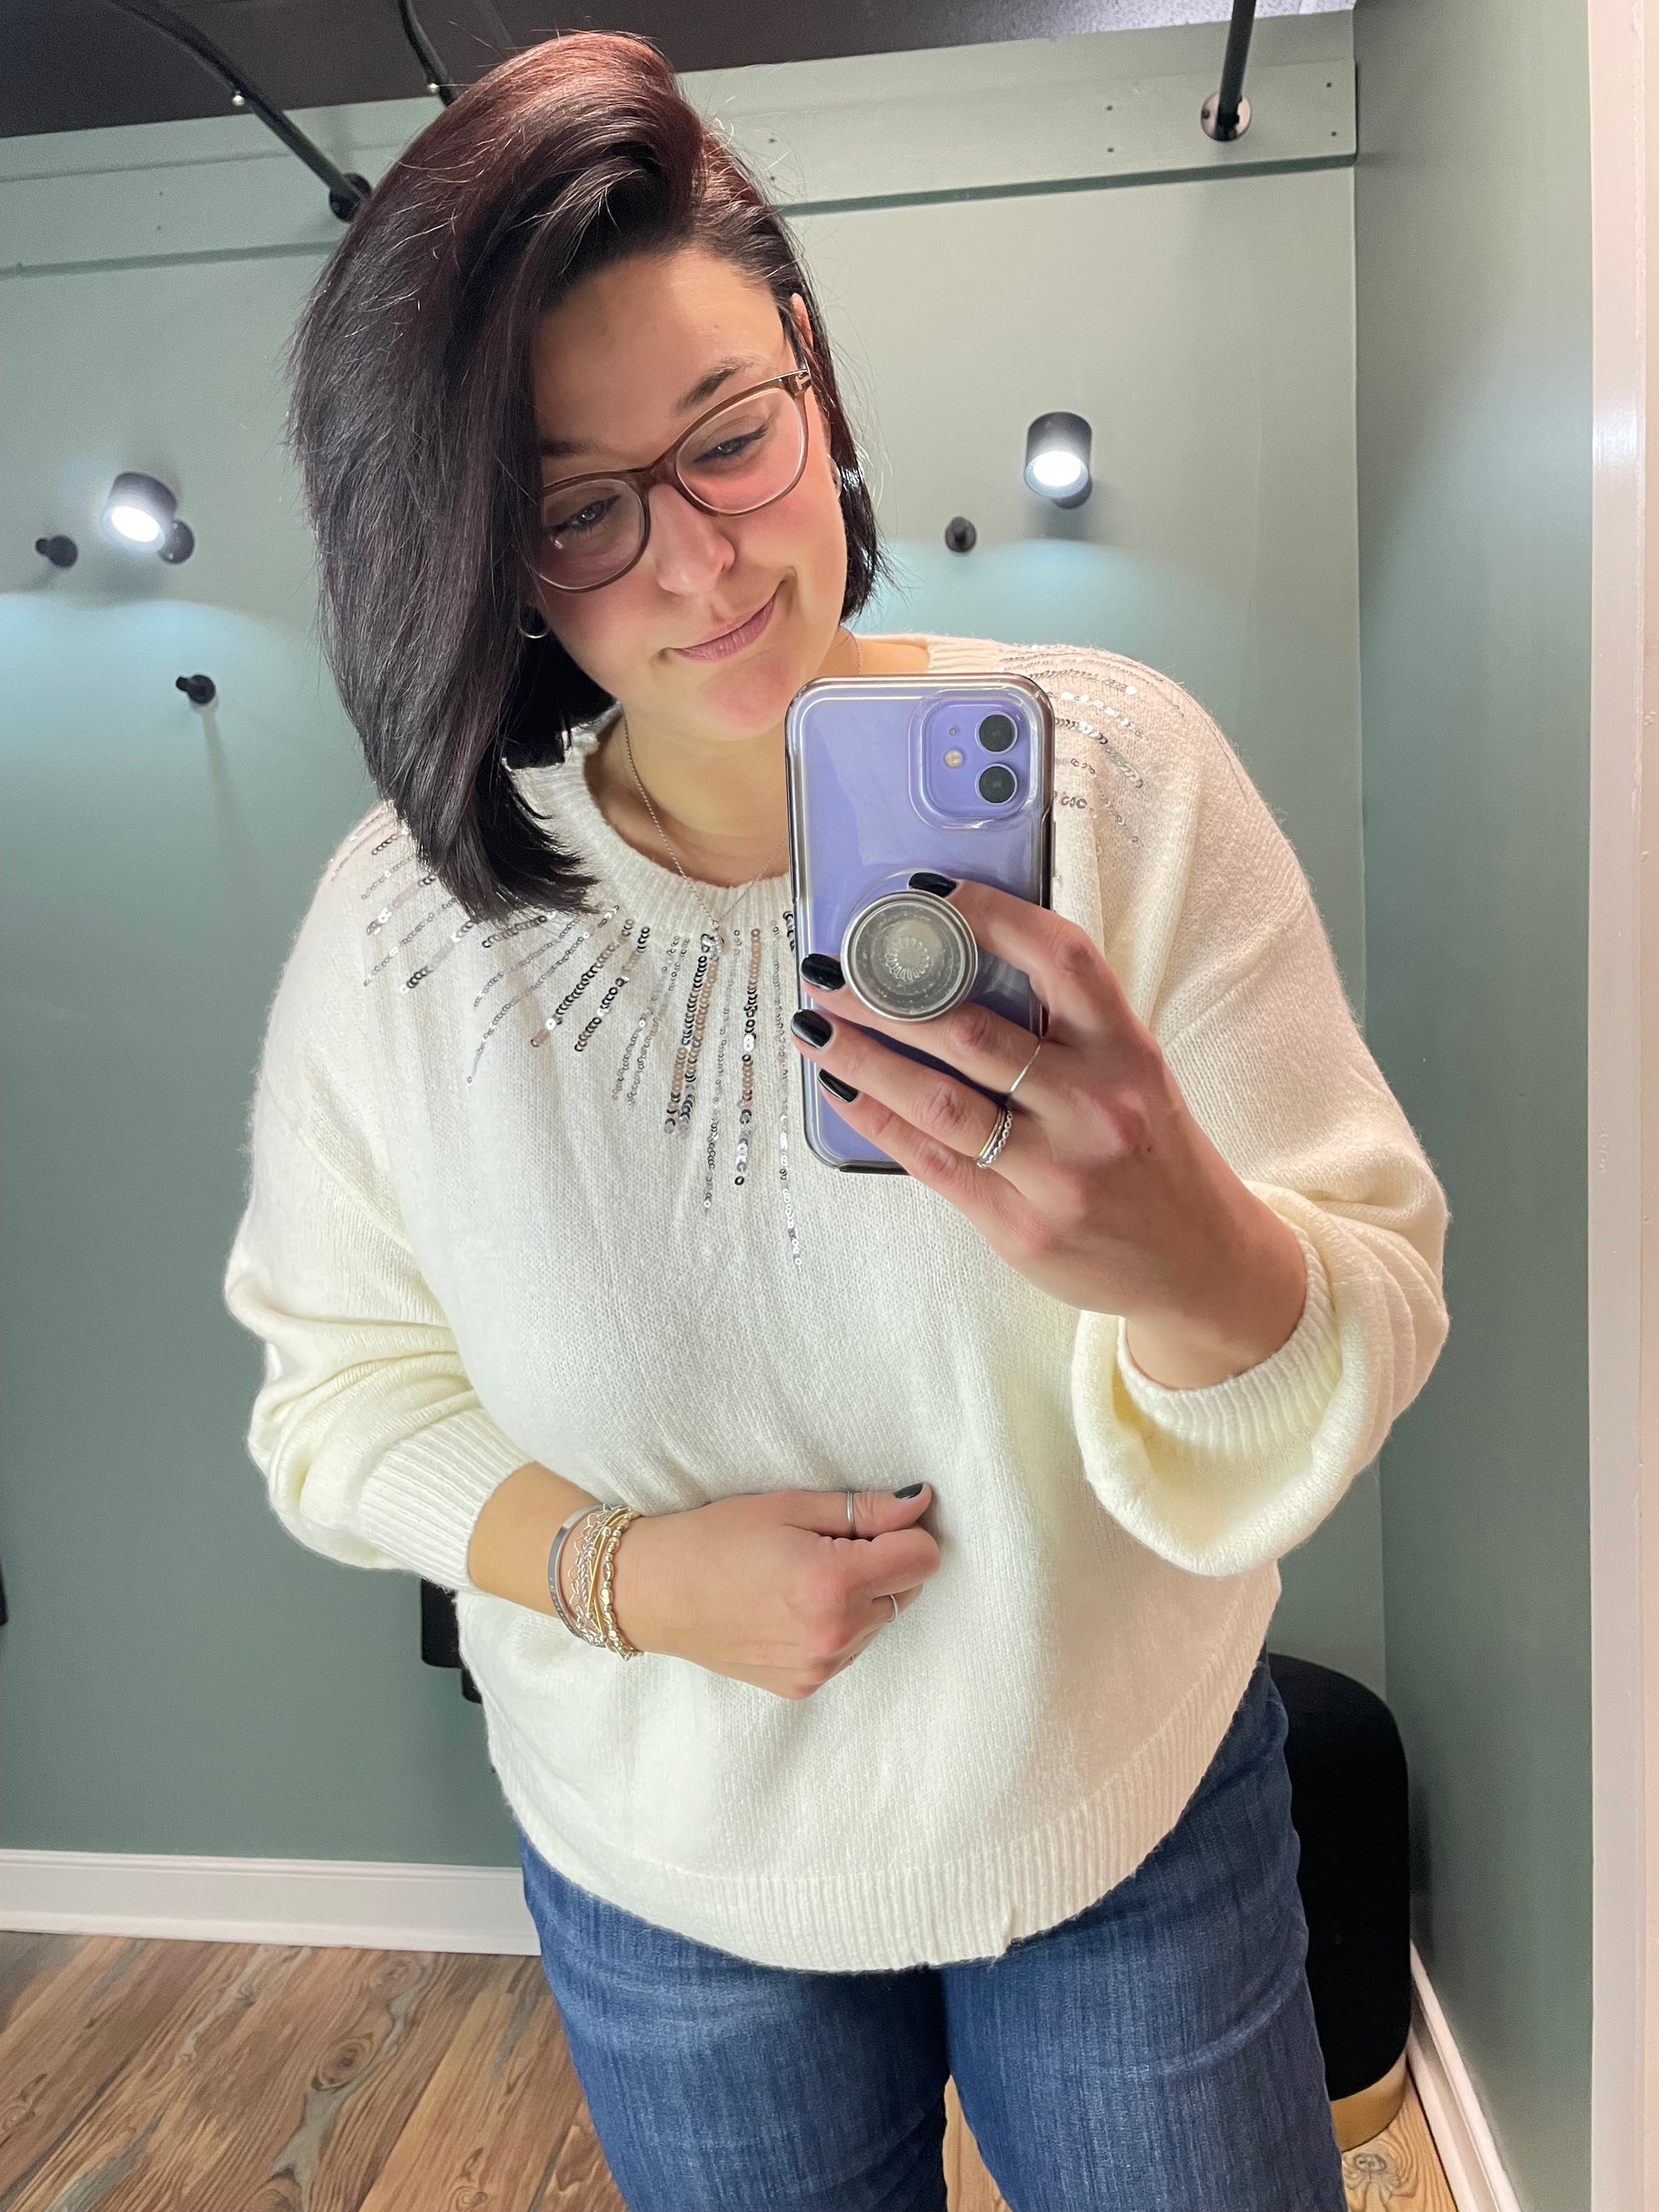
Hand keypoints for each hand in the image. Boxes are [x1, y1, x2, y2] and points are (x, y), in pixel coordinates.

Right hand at [594, 1483, 939, 1698]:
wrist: (657, 1593)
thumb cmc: (717, 1537)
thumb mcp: (791, 1506)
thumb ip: (864, 1510)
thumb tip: (921, 1504)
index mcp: (835, 1583)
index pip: (924, 1559)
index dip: (906, 1534)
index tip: (872, 1525)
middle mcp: (835, 1634)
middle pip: (907, 1591)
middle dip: (883, 1565)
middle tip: (827, 1546)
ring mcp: (820, 1666)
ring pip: (881, 1622)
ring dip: (862, 1598)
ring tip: (802, 1578)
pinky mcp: (804, 1686)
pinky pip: (850, 1649)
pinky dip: (837, 1626)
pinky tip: (791, 1607)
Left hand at [791, 876, 1307, 1388]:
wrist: (1197, 1262)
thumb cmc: (1151, 1152)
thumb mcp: (1135, 1074)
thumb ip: (1066, 1027)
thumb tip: (955, 968)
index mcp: (1126, 1051)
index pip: (1061, 958)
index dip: (990, 916)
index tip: (925, 894)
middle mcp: (1094, 1104)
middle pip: (972, 1033)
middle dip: (885, 996)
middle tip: (830, 968)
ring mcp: (1055, 1170)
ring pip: (937, 1100)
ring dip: (863, 1057)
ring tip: (814, 1026)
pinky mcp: (1020, 1225)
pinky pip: (931, 1162)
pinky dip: (876, 1121)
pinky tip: (841, 1090)